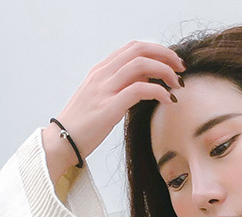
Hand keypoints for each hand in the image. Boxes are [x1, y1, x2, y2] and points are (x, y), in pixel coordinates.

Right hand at [43, 40, 185, 182]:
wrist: (60, 143)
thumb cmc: (82, 127)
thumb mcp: (101, 100)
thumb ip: (121, 87)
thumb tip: (146, 80)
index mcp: (100, 71)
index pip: (133, 48)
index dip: (156, 50)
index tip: (172, 62)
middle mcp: (102, 75)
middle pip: (139, 50)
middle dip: (165, 55)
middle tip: (181, 68)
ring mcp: (104, 89)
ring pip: (141, 65)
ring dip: (165, 71)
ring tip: (177, 85)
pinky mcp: (109, 107)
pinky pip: (140, 90)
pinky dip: (159, 91)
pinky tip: (168, 100)